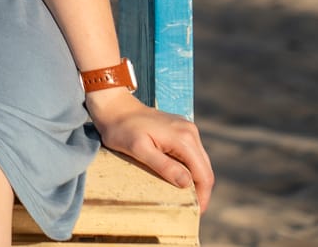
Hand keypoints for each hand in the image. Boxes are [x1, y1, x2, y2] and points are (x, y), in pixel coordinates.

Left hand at [88, 89, 214, 212]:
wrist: (113, 105)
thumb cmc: (121, 128)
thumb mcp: (139, 149)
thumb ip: (163, 166)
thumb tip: (187, 183)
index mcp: (184, 138)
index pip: (204, 174)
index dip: (202, 196)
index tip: (195, 212)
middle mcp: (190, 132)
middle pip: (205, 169)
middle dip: (200, 190)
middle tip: (189, 208)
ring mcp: (186, 129)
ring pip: (199, 162)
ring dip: (195, 180)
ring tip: (183, 196)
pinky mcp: (180, 129)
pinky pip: (190, 153)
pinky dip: (188, 168)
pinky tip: (177, 177)